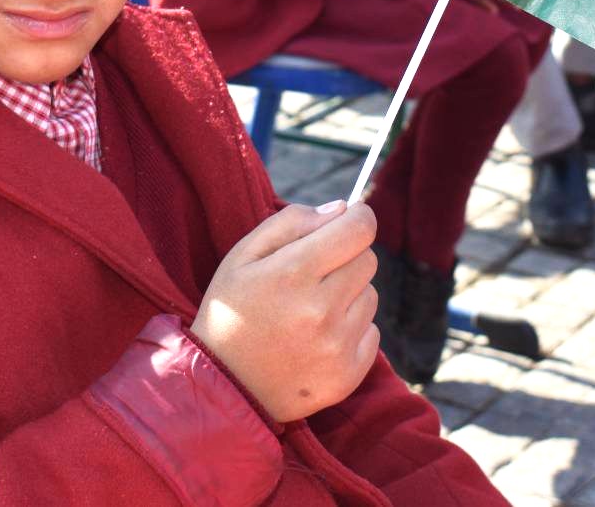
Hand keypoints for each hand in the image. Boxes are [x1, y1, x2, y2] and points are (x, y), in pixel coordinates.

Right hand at [190, 202, 379, 423]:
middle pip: (368, 260)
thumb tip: (341, 209)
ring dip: (348, 295)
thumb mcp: (242, 256)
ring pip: (370, 296)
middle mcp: (321, 310)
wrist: (223, 386)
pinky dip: (352, 330)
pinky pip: (371, 332)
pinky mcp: (348, 375)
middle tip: (314, 274)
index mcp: (293, 273)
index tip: (349, 219)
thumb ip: (291, 223)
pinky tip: (317, 338)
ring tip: (310, 311)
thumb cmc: (231, 312)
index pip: (358, 229)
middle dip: (346, 258)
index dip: (358, 217)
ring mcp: (337, 346)